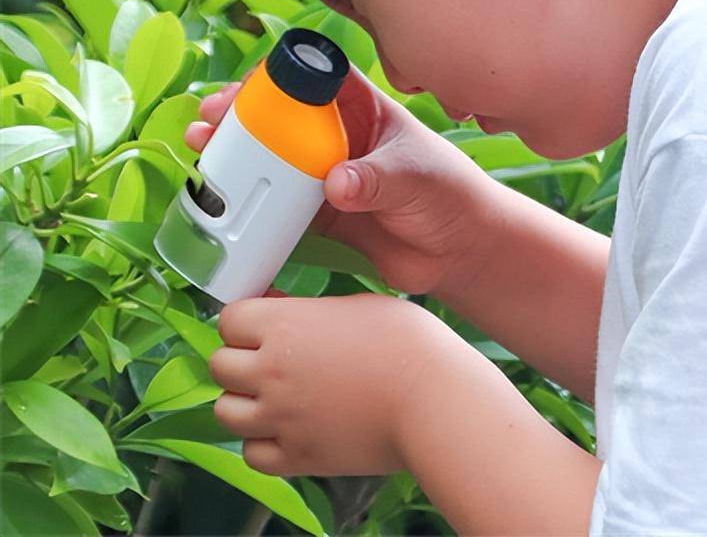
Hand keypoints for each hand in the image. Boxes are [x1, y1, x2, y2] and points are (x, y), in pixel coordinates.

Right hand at [184, 62, 501, 296]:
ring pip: (272, 160)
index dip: (279, 73)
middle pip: (282, 116)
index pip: (318, 77)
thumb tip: (336, 185)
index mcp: (365, 110)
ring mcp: (326, 176)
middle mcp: (340, 138)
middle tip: (210, 117)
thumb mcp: (416, 178)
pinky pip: (278, 207)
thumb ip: (377, 180)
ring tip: (202, 151)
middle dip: (242, 114)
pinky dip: (250, 206)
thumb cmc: (451, 196)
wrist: (461, 252)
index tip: (245, 85)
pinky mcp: (321, 215)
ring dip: (236, 155)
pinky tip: (222, 205)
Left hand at [209, 291, 445, 476]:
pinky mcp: (297, 457)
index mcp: (284, 326)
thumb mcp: (357, 304)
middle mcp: (271, 371)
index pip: (228, 320)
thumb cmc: (406, 342)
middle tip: (269, 359)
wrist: (432, 398)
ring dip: (245, 401)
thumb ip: (308, 311)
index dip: (245, 321)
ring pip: (225, 411)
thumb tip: (278, 312)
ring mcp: (280, 418)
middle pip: (219, 365)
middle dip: (240, 359)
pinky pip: (251, 454)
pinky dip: (262, 443)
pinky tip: (288, 429)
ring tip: (275, 396)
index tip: (263, 325)